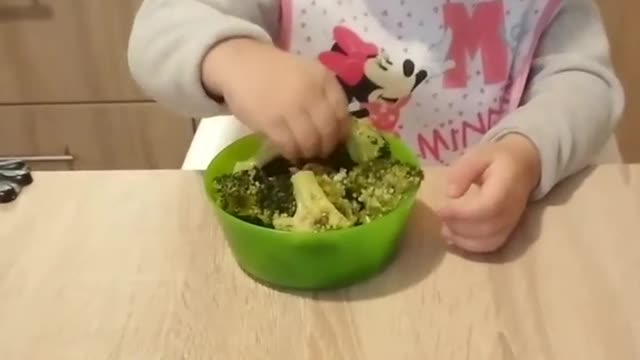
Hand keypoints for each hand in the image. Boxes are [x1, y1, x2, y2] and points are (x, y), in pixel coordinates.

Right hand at [201, 38, 350, 160]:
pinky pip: (289, 145)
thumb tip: (338, 130)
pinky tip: (290, 152)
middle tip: (322, 152)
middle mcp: (311, 92)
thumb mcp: (308, 73)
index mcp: (323, 78)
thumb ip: (324, 96)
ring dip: (310, 152)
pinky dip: (292, 153)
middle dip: (327, 147)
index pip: (342, 114)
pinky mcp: (271, 121)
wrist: (240, 64)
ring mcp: (291, 108)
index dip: (342, 133)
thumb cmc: (276, 72)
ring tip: (305, 153)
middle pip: (328, 131)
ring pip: (310, 141)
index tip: (338, 141)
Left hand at [437, 134, 541, 252]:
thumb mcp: (479, 155)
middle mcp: (512, 209)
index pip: (486, 207)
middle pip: (485, 228)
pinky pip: (490, 246)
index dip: (461, 213)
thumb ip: (464, 171)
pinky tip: (454, 237)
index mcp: (506, 187)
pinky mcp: (508, 231)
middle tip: (441, 217)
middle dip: (458, 226)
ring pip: (487, 241)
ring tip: (445, 228)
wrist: (525, 166)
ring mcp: (512, 223)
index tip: (441, 209)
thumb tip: (450, 194)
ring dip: (462, 239)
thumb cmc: (498, 159)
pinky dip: (470, 246)